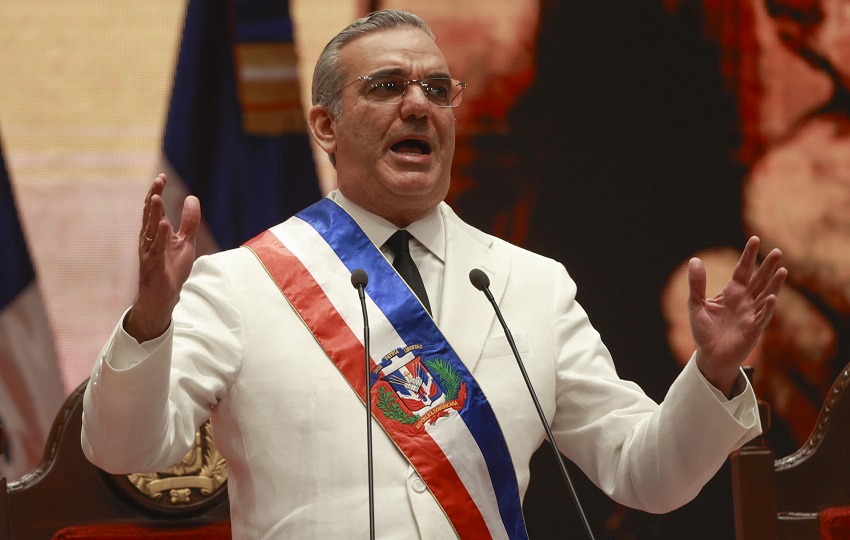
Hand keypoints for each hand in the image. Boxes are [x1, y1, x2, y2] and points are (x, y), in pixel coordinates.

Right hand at [125, 174, 200, 341]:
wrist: (165, 295)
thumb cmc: (172, 268)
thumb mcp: (185, 241)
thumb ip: (189, 221)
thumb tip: (192, 198)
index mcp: (157, 232)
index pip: (156, 208)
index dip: (157, 192)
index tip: (162, 177)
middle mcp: (150, 238)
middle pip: (150, 214)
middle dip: (152, 197)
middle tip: (157, 181)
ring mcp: (150, 251)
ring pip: (149, 228)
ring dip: (152, 213)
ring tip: (155, 196)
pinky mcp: (153, 264)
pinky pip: (156, 248)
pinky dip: (160, 236)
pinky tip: (163, 224)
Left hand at [689, 236, 786, 395]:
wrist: (709, 355)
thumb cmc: (704, 330)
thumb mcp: (695, 304)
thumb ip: (697, 284)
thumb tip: (695, 260)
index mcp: (731, 292)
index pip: (742, 270)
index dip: (748, 256)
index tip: (755, 239)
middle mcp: (744, 301)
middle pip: (758, 280)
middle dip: (767, 266)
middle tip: (777, 251)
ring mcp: (750, 314)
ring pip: (765, 295)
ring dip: (774, 284)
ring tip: (783, 270)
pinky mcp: (752, 329)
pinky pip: (761, 317)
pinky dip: (766, 308)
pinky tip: (771, 297)